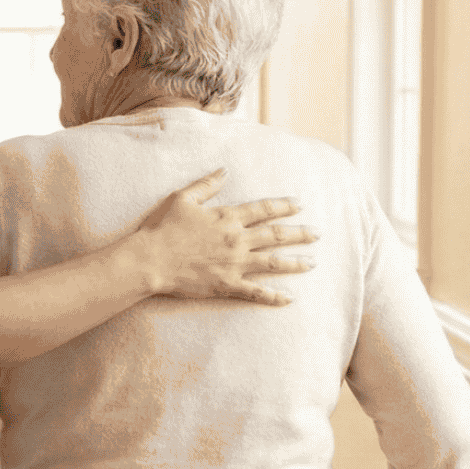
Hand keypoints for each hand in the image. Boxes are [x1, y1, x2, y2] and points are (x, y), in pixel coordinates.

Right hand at [135, 168, 316, 305]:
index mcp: (227, 217)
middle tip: (318, 233)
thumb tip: (224, 170)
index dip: (284, 206)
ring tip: (312, 262)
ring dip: (296, 262)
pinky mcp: (227, 284)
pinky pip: (256, 292)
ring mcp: (234, 263)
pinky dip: (274, 296)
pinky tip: (290, 298)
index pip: (264, 209)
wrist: (151, 259)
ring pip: (273, 263)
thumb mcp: (182, 198)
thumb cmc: (163, 228)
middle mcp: (237, 239)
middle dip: (300, 233)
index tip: (299, 204)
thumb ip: (206, 184)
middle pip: (276, 235)